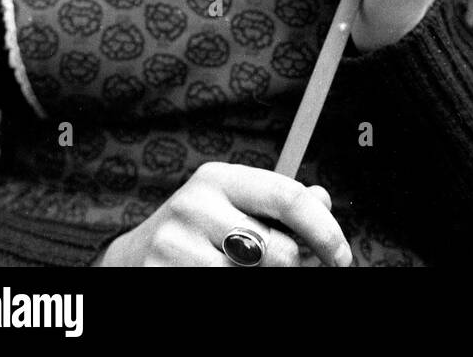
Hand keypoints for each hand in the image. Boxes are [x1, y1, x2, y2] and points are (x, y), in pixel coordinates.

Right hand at [92, 163, 351, 266]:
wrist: (130, 260)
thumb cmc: (196, 230)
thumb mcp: (232, 202)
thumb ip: (278, 202)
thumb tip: (323, 200)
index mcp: (218, 178)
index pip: (288, 197)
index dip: (324, 231)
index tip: (342, 256)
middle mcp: (196, 207)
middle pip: (279, 252)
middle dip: (293, 266)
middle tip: (286, 266)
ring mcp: (177, 248)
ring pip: (257, 280)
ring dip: (265, 282)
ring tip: (246, 271)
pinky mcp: (167, 279)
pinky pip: (229, 293)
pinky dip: (239, 292)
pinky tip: (225, 280)